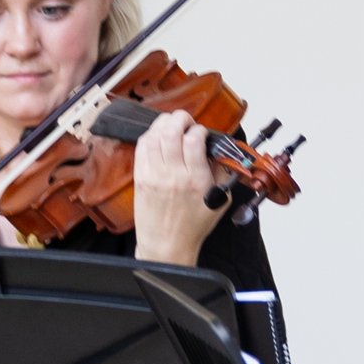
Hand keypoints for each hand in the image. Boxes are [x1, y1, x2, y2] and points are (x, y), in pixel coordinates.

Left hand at [131, 108, 221, 267]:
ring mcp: (154, 176)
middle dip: (180, 119)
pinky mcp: (141, 178)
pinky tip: (157, 137)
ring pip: (154, 136)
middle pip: (172, 132)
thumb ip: (223, 173)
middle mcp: (174, 175)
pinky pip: (142, 148)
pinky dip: (149, 136)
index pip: (195, 140)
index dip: (199, 129)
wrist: (167, 245)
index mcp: (197, 180)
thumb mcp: (220, 200)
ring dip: (164, 124)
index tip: (201, 133)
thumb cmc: (193, 226)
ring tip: (171, 126)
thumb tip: (220, 152)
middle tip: (185, 121)